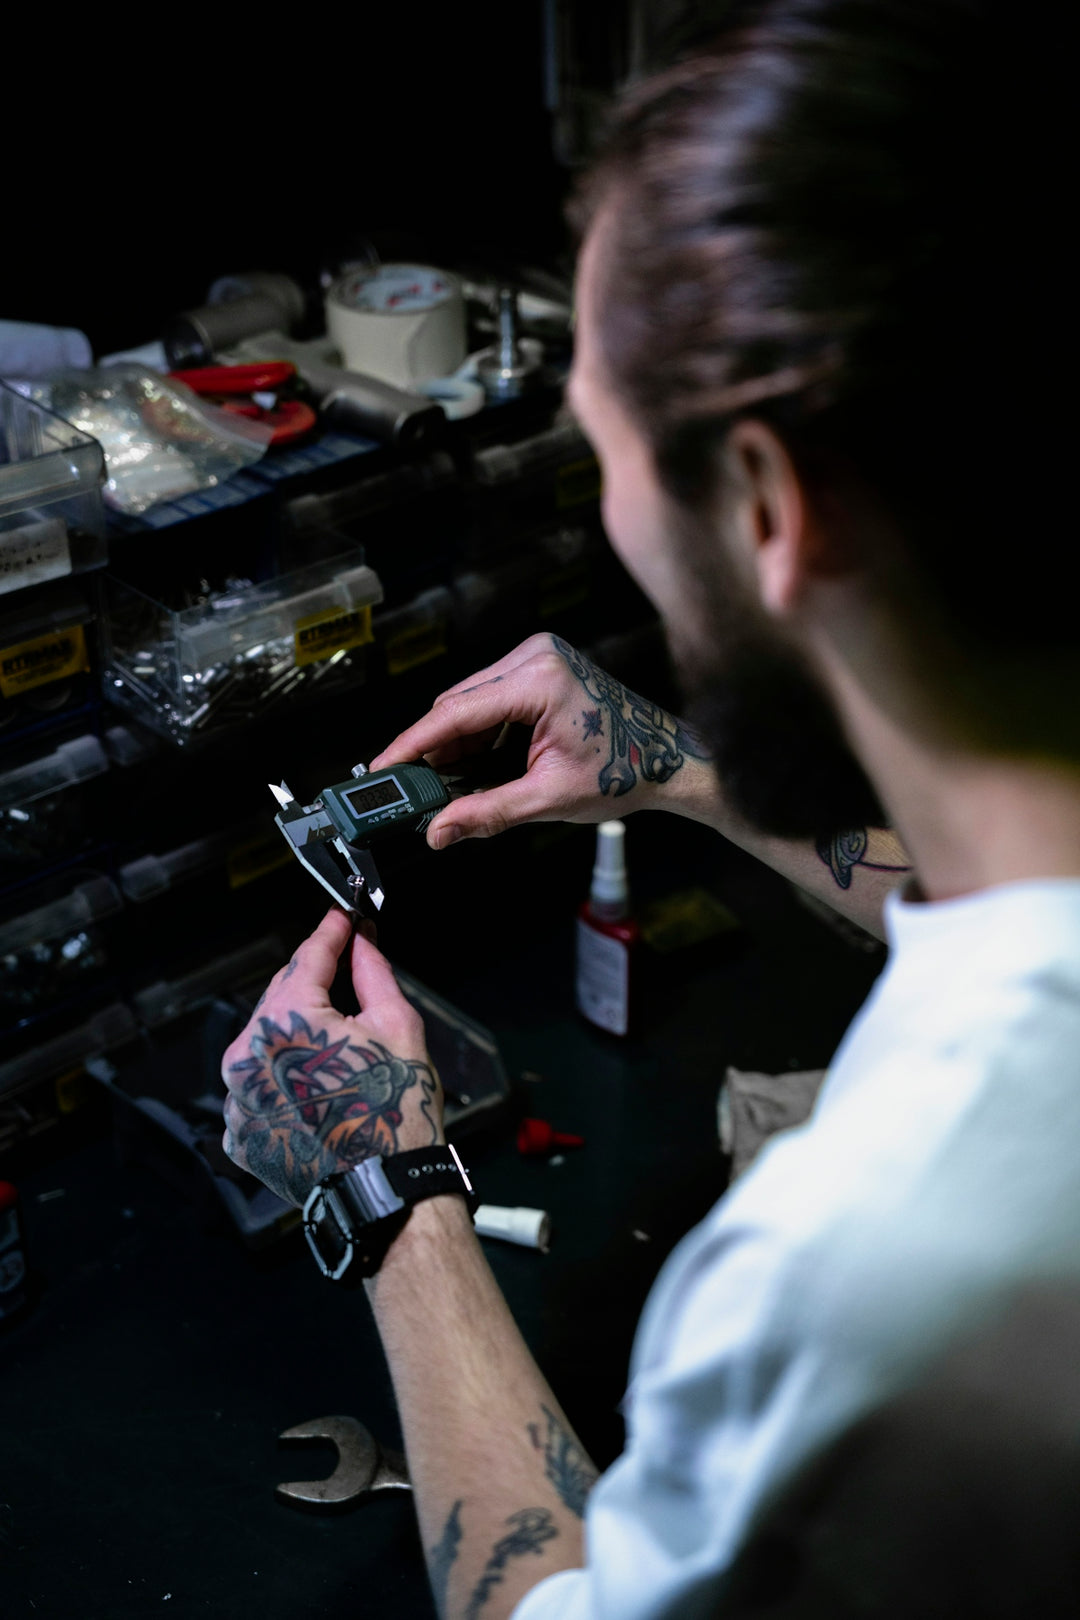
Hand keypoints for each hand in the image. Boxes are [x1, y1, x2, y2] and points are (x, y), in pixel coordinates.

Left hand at [222, 909, 441, 1206]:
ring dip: (297, 1036)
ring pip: (266, 1045)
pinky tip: (317, 1086)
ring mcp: (237, 1099)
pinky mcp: (239, 1133)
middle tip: (348, 971)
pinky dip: (283, 1079)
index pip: (306, 960)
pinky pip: (258, 1087)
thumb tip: (361, 943)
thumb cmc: (394, 1113)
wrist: (384, 1190)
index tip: (342, 919)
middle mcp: (246, 1058)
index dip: (329, 934)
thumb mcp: (397, 1027)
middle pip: (280, 1001)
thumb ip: (371, 974)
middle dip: (314, 986)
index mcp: (283, 1024)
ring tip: (338, 1045)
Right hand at [369, 632, 708, 849]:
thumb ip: (486, 813)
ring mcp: (537, 656)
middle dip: (434, 750)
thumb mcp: (548, 798)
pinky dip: (477, 732)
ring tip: (450, 786)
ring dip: (456, 743)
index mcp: (538, 680)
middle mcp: (534, 656)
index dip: (412, 744)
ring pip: (470, 701)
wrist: (666, 757)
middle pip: (457, 703)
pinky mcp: (540, 665)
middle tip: (416, 792)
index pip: (455, 712)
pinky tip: (476, 765)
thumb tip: (438, 832)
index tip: (382, 769)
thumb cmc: (622, 772)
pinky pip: (490, 698)